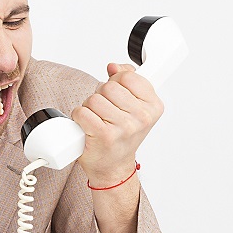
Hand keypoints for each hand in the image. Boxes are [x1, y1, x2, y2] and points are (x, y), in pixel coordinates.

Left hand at [70, 63, 163, 185]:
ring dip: (89, 108)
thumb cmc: (122, 136)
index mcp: (153, 106)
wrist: (113, 166)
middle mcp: (142, 117)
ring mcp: (124, 127)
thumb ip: (127, 80)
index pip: (128, 76)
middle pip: (108, 87)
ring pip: (93, 99)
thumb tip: (114, 66)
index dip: (116, 82)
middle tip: (105, 112)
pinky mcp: (104, 135)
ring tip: (97, 120)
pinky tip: (87, 126)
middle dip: (101, 96)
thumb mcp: (134, 106)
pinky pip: (82, 112)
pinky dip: (79, 117)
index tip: (118, 95)